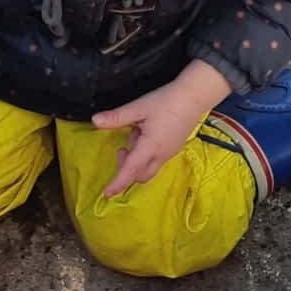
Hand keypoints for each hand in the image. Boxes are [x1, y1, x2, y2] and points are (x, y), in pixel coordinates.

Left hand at [91, 58, 231, 198]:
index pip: (131, 170)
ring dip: (137, 160)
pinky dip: (146, 154)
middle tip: (123, 148)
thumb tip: (95, 121)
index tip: (107, 193)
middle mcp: (161, 155)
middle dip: (127, 168)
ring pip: (148, 169)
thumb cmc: (167, 101)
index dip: (118, 183)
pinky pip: (156, 161)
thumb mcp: (139, 107)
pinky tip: (147, 133)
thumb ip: (117, 117)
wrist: (194, 97)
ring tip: (137, 135)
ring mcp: (169, 154)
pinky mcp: (173, 150)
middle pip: (140, 175)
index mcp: (151, 146)